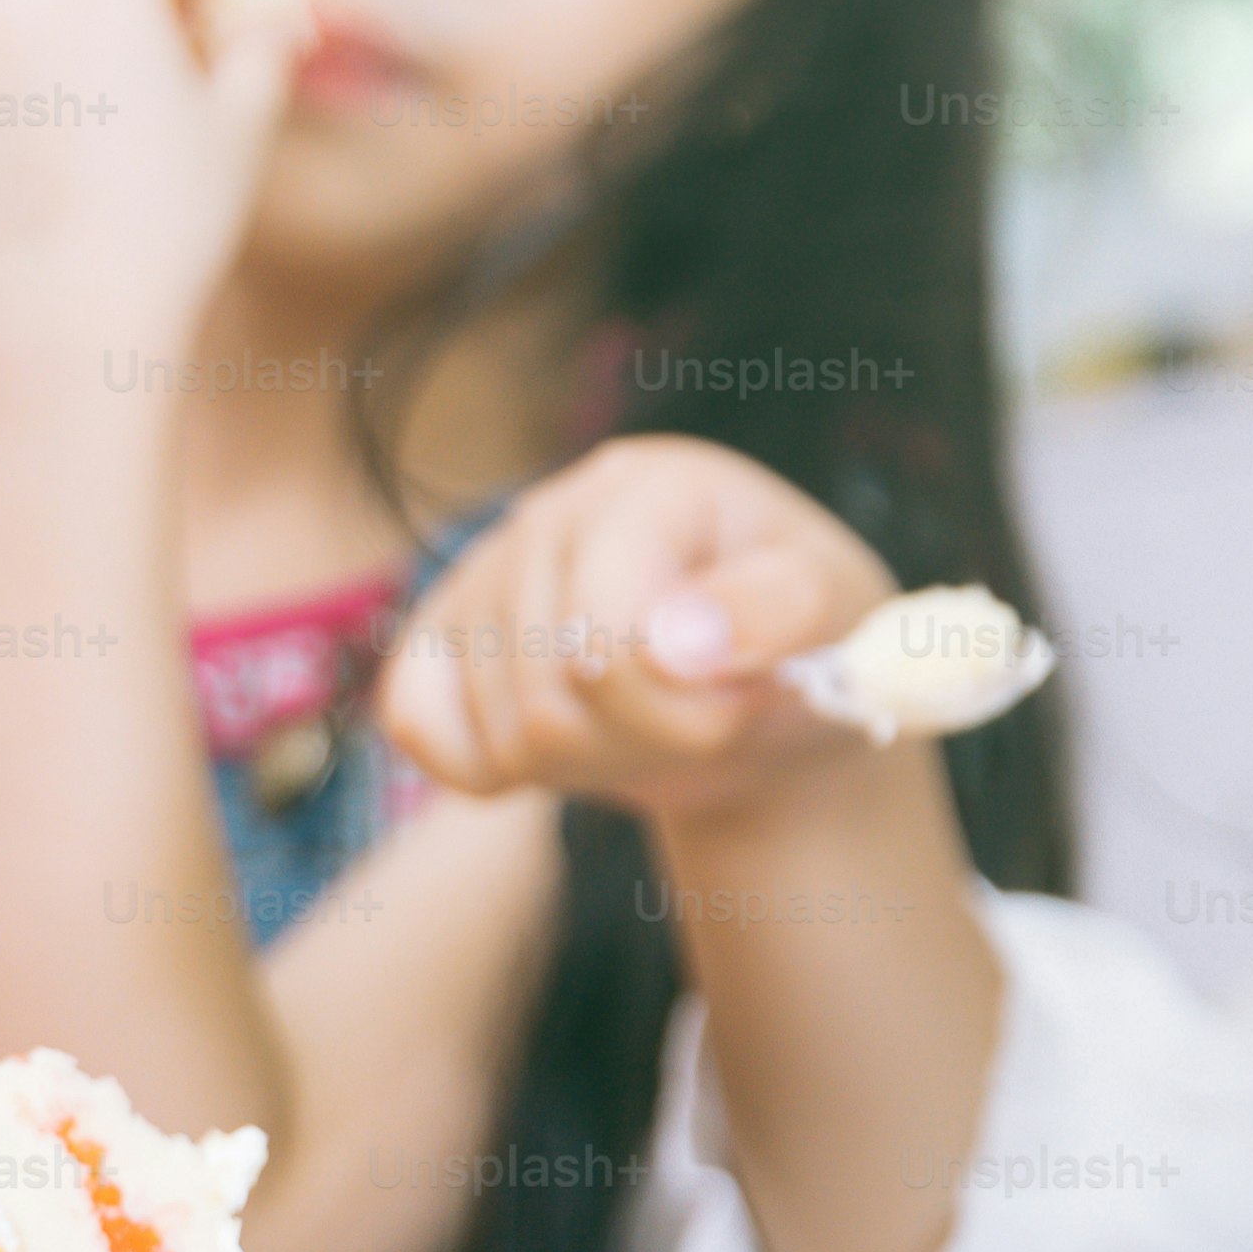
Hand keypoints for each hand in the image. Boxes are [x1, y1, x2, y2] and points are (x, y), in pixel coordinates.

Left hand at [0, 0, 307, 364]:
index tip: (196, 17)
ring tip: (63, 111)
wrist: (58, 323)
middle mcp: (6, 6)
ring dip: (21, 37)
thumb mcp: (244, 130)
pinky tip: (3, 157)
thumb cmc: (169, 224)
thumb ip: (260, 48)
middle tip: (135, 67)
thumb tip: (270, 12)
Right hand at [379, 435, 902, 820]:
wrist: (761, 694)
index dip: (677, 701)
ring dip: (590, 762)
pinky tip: (571, 741)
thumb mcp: (834, 618)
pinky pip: (418, 724)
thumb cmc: (806, 642)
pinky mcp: (437, 635)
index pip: (608, 623)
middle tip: (708, 723)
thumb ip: (772, 615)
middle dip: (644, 738)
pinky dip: (495, 767)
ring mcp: (483, 571)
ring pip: (500, 725)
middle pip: (551, 685)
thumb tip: (674, 644)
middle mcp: (554, 511)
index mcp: (656, 484)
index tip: (743, 702)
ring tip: (654, 724)